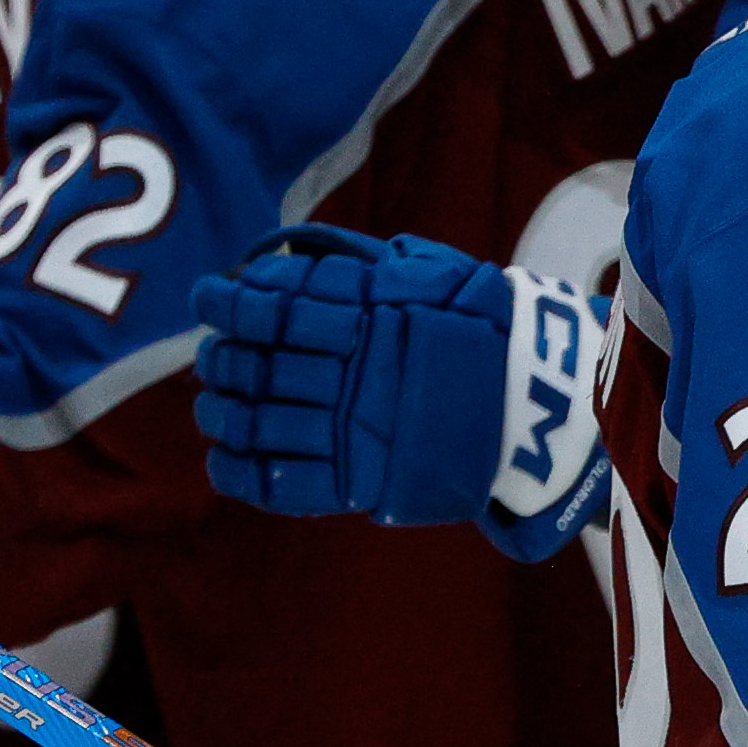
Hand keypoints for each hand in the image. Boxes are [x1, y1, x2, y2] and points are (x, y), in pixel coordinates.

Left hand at [192, 227, 610, 559]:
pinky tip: (225, 458)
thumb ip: (359, 269)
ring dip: (221, 414)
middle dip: (222, 360)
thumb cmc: (483, 331)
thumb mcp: (429, 275)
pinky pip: (280, 484)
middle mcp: (353, 375)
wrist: (539, 405)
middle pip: (254, 366)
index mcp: (367, 320)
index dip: (228, 302)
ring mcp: (354, 432)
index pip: (271, 308)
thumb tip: (283, 263)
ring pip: (256, 424)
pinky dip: (241, 473)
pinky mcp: (361, 482)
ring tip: (214, 407)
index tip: (208, 297)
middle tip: (213, 356)